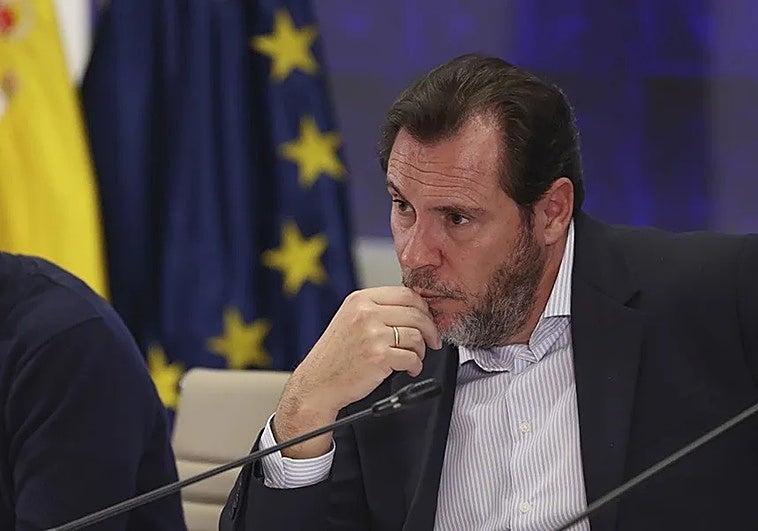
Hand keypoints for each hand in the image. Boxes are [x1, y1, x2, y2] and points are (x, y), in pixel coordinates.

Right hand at [272, 287, 441, 457]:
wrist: (318, 383)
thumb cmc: (335, 356)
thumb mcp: (350, 320)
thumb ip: (377, 310)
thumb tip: (413, 310)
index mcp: (360, 300)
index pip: (405, 294)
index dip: (423, 308)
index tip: (427, 319)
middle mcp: (366, 313)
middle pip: (416, 313)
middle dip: (430, 329)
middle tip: (432, 340)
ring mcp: (372, 334)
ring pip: (416, 336)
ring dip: (421, 350)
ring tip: (413, 358)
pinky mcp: (379, 356)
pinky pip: (412, 357)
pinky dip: (415, 366)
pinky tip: (408, 369)